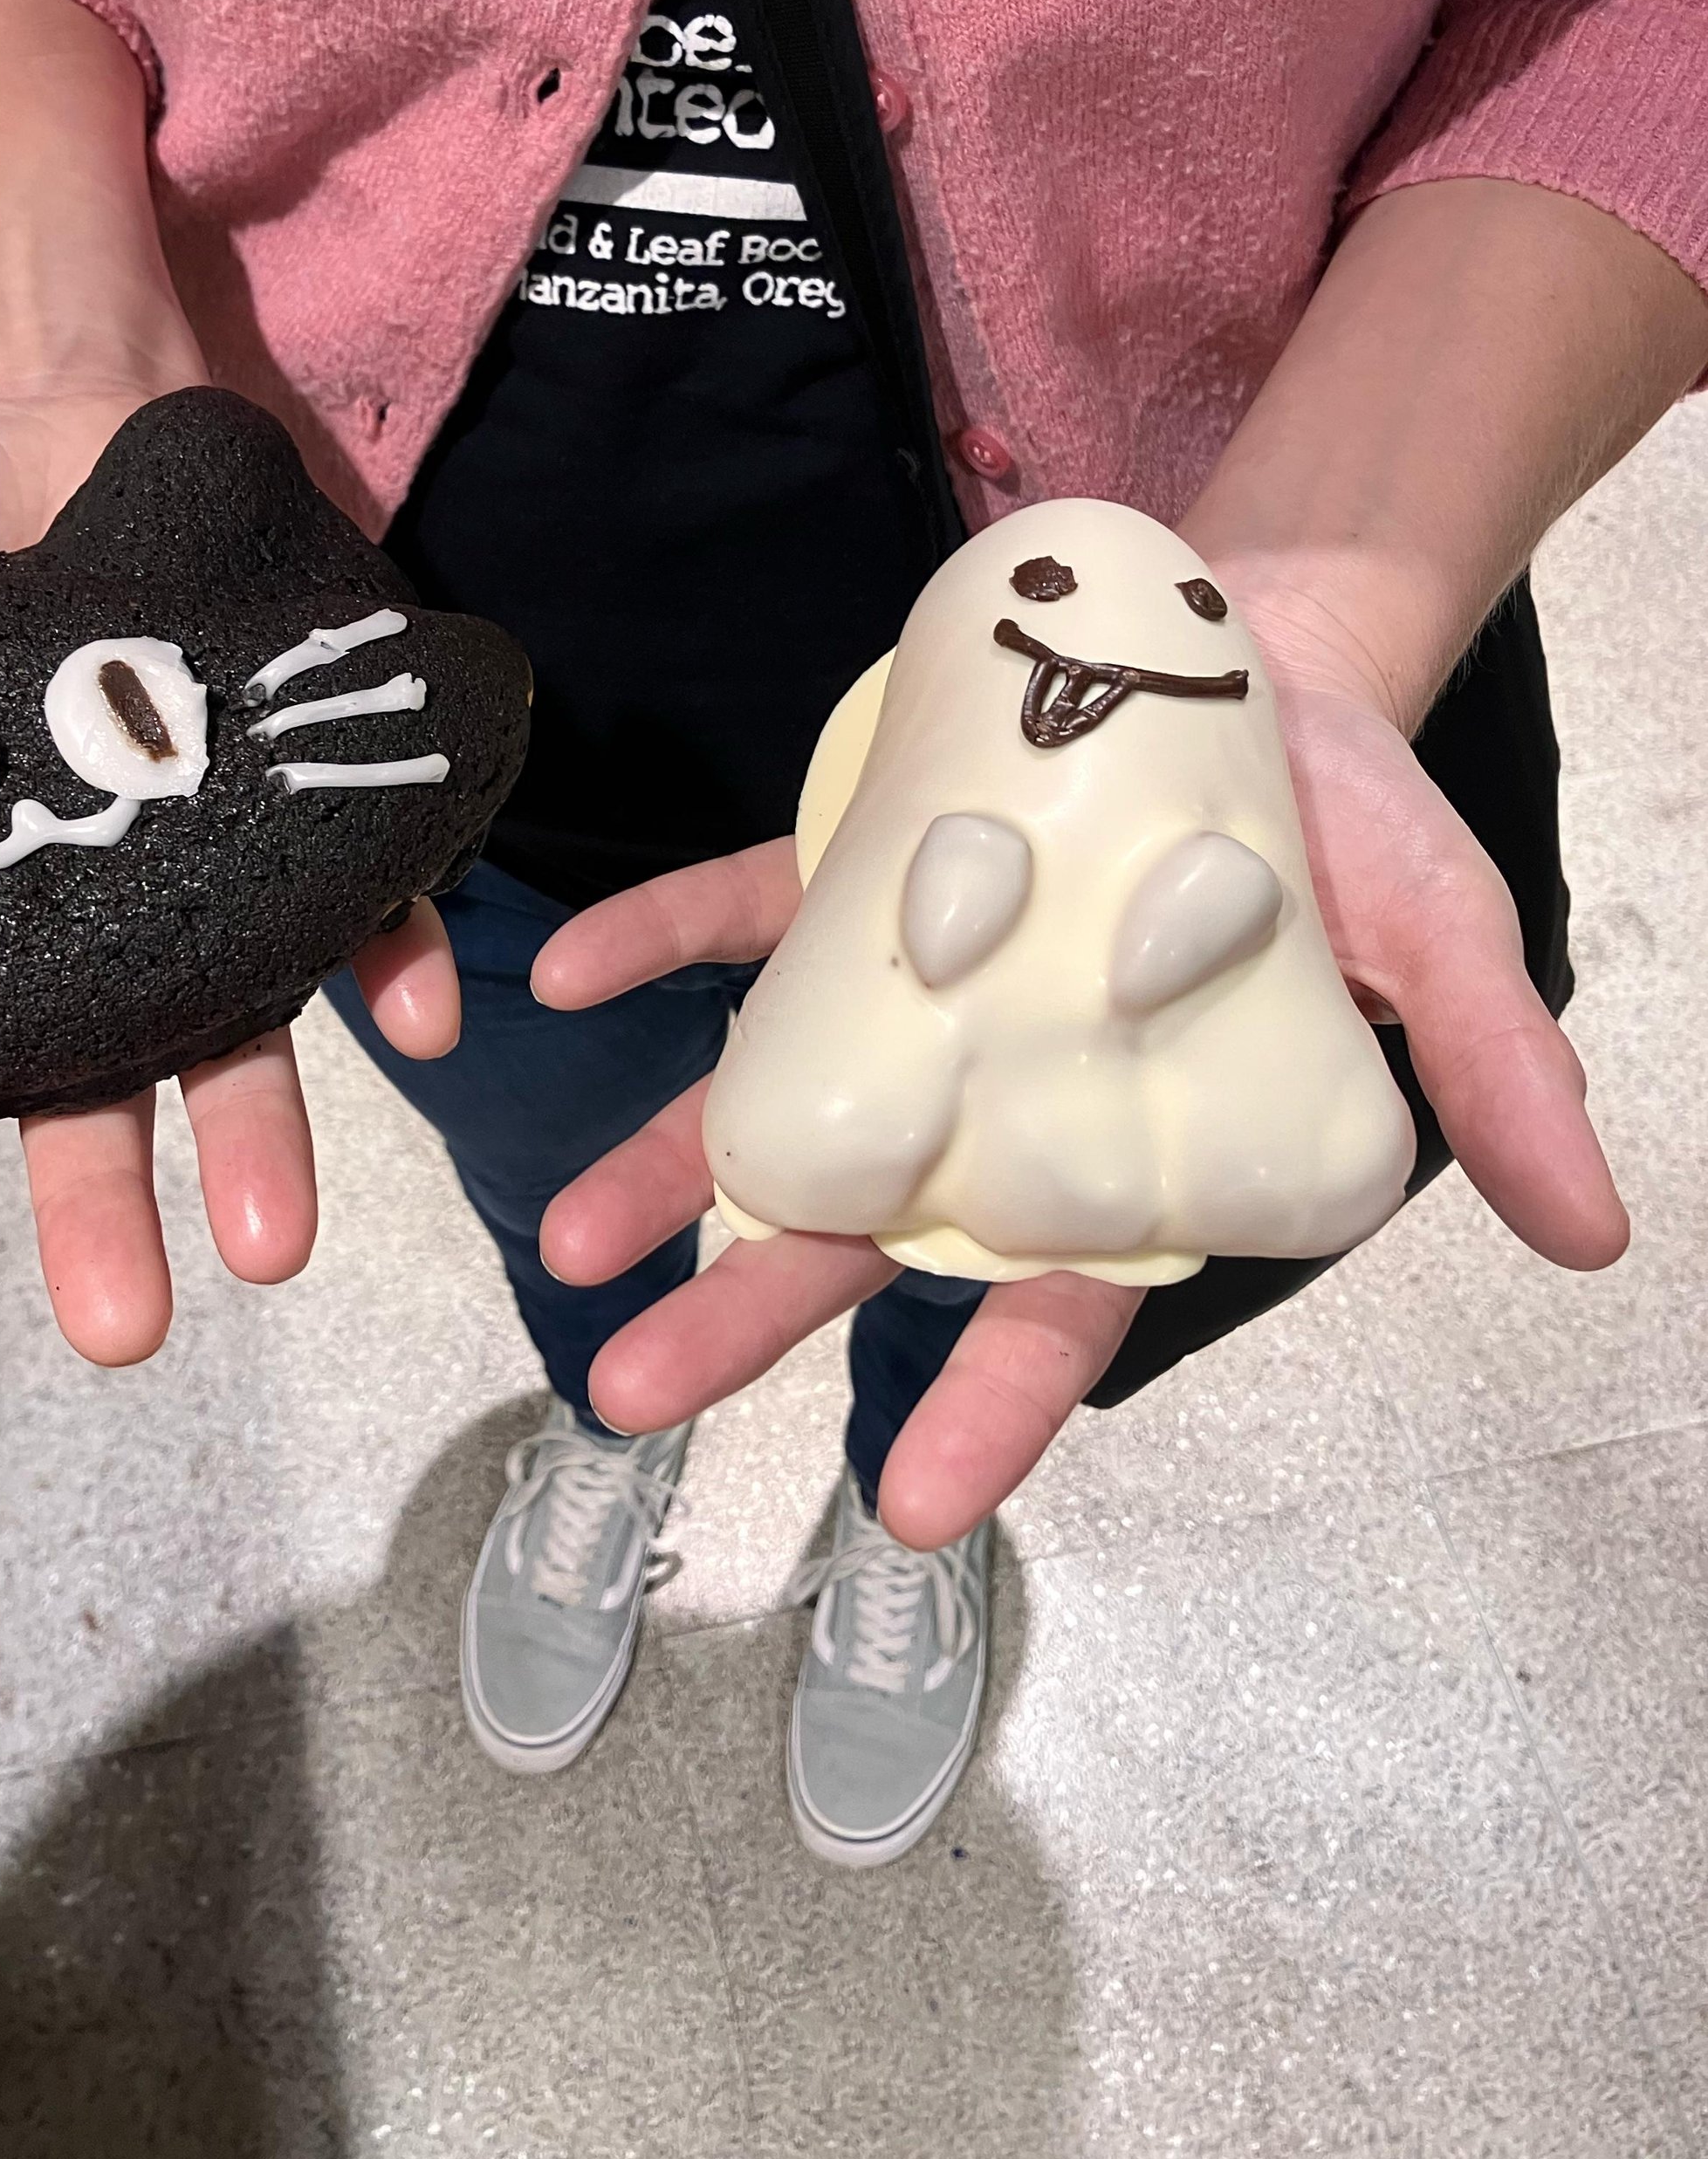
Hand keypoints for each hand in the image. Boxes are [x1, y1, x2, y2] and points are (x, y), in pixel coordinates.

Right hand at [0, 389, 459, 1363]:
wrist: (60, 405)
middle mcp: (77, 929)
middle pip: (84, 1101)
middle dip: (96, 1215)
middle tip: (120, 1328)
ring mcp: (200, 874)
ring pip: (234, 1035)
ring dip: (259, 1138)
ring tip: (275, 1244)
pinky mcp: (304, 794)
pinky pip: (367, 893)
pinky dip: (396, 953)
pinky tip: (420, 1014)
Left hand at [528, 604, 1626, 1550]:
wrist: (1259, 653)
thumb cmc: (1351, 821)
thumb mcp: (1445, 937)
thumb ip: (1495, 1079)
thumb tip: (1593, 1236)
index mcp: (1123, 1142)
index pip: (1052, 1304)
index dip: (987, 1407)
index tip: (905, 1505)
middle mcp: (990, 1087)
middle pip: (864, 1229)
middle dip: (752, 1313)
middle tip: (634, 1393)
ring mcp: (905, 979)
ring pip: (775, 1096)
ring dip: (670, 1162)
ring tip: (570, 1241)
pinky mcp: (847, 864)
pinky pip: (732, 912)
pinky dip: (651, 941)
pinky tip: (565, 975)